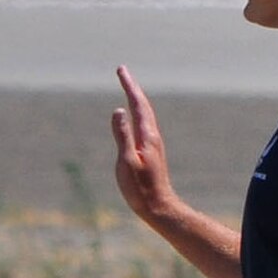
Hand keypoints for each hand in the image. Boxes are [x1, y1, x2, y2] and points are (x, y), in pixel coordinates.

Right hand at [111, 66, 175, 224]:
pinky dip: (137, 113)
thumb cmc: (140, 188)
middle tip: (122, 72)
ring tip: (128, 88)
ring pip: (144, 114)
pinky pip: (143, 124)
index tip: (121, 70)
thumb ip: (122, 135)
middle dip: (132, 88)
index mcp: (146, 136)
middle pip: (143, 106)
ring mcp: (152, 144)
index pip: (137, 104)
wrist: (158, 206)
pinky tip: (134, 117)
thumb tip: (118, 110)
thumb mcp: (127, 162)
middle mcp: (152, 136)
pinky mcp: (150, 152)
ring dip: (136, 99)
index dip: (129, 86)